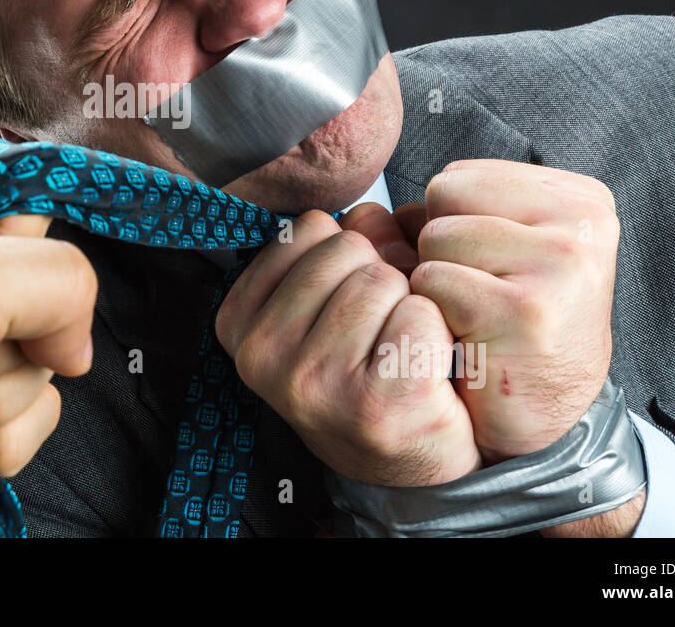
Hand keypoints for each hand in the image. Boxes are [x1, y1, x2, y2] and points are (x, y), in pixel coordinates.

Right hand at [215, 209, 481, 486]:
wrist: (411, 462)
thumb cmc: (367, 372)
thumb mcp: (326, 307)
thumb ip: (338, 246)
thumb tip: (371, 212)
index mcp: (239, 323)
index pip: (307, 228)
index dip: (346, 254)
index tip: (344, 303)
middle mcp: (263, 357)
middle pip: (347, 249)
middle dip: (378, 276)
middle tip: (379, 331)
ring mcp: (314, 384)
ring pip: (384, 278)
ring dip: (407, 305)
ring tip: (399, 351)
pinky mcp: (375, 403)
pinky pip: (420, 314)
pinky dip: (436, 334)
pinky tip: (423, 371)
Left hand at [407, 160, 617, 464]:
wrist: (538, 420)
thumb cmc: (505, 331)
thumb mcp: (484, 254)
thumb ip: (433, 217)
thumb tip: (364, 213)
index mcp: (579, 199)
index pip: (457, 177)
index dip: (448, 229)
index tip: (488, 275)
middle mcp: (582, 222)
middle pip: (443, 196)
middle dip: (440, 251)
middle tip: (480, 301)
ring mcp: (561, 263)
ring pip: (434, 236)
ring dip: (436, 283)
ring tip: (477, 319)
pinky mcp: (527, 309)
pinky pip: (432, 281)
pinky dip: (435, 314)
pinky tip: (472, 341)